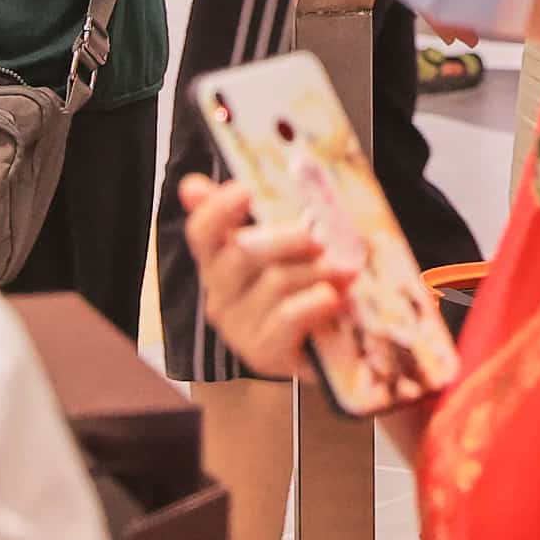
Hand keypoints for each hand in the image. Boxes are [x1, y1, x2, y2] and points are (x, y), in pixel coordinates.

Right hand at [170, 172, 357, 384]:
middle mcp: (220, 294)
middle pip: (243, 253)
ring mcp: (238, 327)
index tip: (243, 190)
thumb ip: (258, 213)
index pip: (202, 232)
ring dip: (317, 272)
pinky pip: (287, 317)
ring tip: (345, 271)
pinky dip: (315, 303)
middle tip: (320, 237)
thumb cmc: (304, 288)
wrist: (327, 351)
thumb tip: (194, 186)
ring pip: (275, 282)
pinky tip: (334, 298)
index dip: (216, 210)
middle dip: (288, 239)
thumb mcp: (288, 247)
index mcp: (219, 262)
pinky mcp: (262, 353)